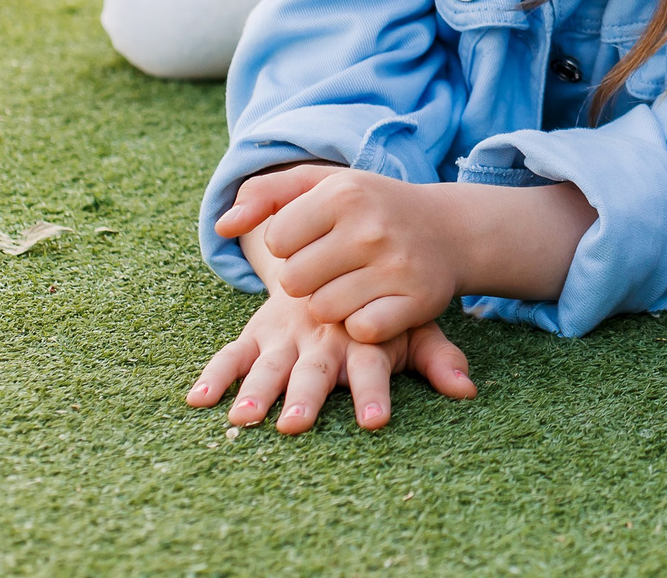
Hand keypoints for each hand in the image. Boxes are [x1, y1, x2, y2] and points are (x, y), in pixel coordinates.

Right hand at [184, 282, 473, 434]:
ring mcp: (288, 331)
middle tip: (298, 425)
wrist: (344, 242)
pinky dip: (216, 373)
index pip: (371, 362)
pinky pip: (234, 351)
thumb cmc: (384, 298)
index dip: (374, 391)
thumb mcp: (414, 320)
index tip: (376, 422)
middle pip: (316, 367)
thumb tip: (468, 390)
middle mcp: (323, 332)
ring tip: (244, 419)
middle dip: (307, 396)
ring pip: (271, 362)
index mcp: (362, 329)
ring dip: (258, 391)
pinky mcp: (260, 332)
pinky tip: (198, 399)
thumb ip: (438, 356)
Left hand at [217, 164, 596, 343]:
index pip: (277, 241)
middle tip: (338, 264)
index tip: (320, 236)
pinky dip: (364, 324)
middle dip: (309, 279)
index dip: (293, 245)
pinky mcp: (418, 301)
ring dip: (333, 305)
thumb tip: (223, 226)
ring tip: (357, 283)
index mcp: (344, 193)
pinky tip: (378, 302)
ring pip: (323, 311)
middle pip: (294, 282)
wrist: (449, 229)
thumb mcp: (323, 185)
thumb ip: (266, 194)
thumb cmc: (371, 208)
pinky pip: (361, 331)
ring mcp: (397, 266)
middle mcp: (371, 228)